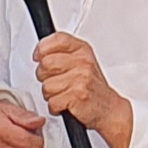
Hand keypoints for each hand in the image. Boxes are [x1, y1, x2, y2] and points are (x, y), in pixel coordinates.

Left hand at [32, 31, 134, 147]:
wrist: (109, 108)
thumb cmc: (92, 86)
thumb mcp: (82, 62)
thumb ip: (62, 53)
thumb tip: (39, 53)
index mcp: (83, 50)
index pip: (57, 39)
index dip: (42, 48)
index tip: (39, 57)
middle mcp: (83, 62)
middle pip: (46, 63)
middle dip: (44, 76)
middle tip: (55, 81)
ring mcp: (81, 78)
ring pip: (46, 86)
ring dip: (50, 95)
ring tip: (63, 94)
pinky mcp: (78, 95)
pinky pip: (52, 102)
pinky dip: (55, 107)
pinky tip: (65, 104)